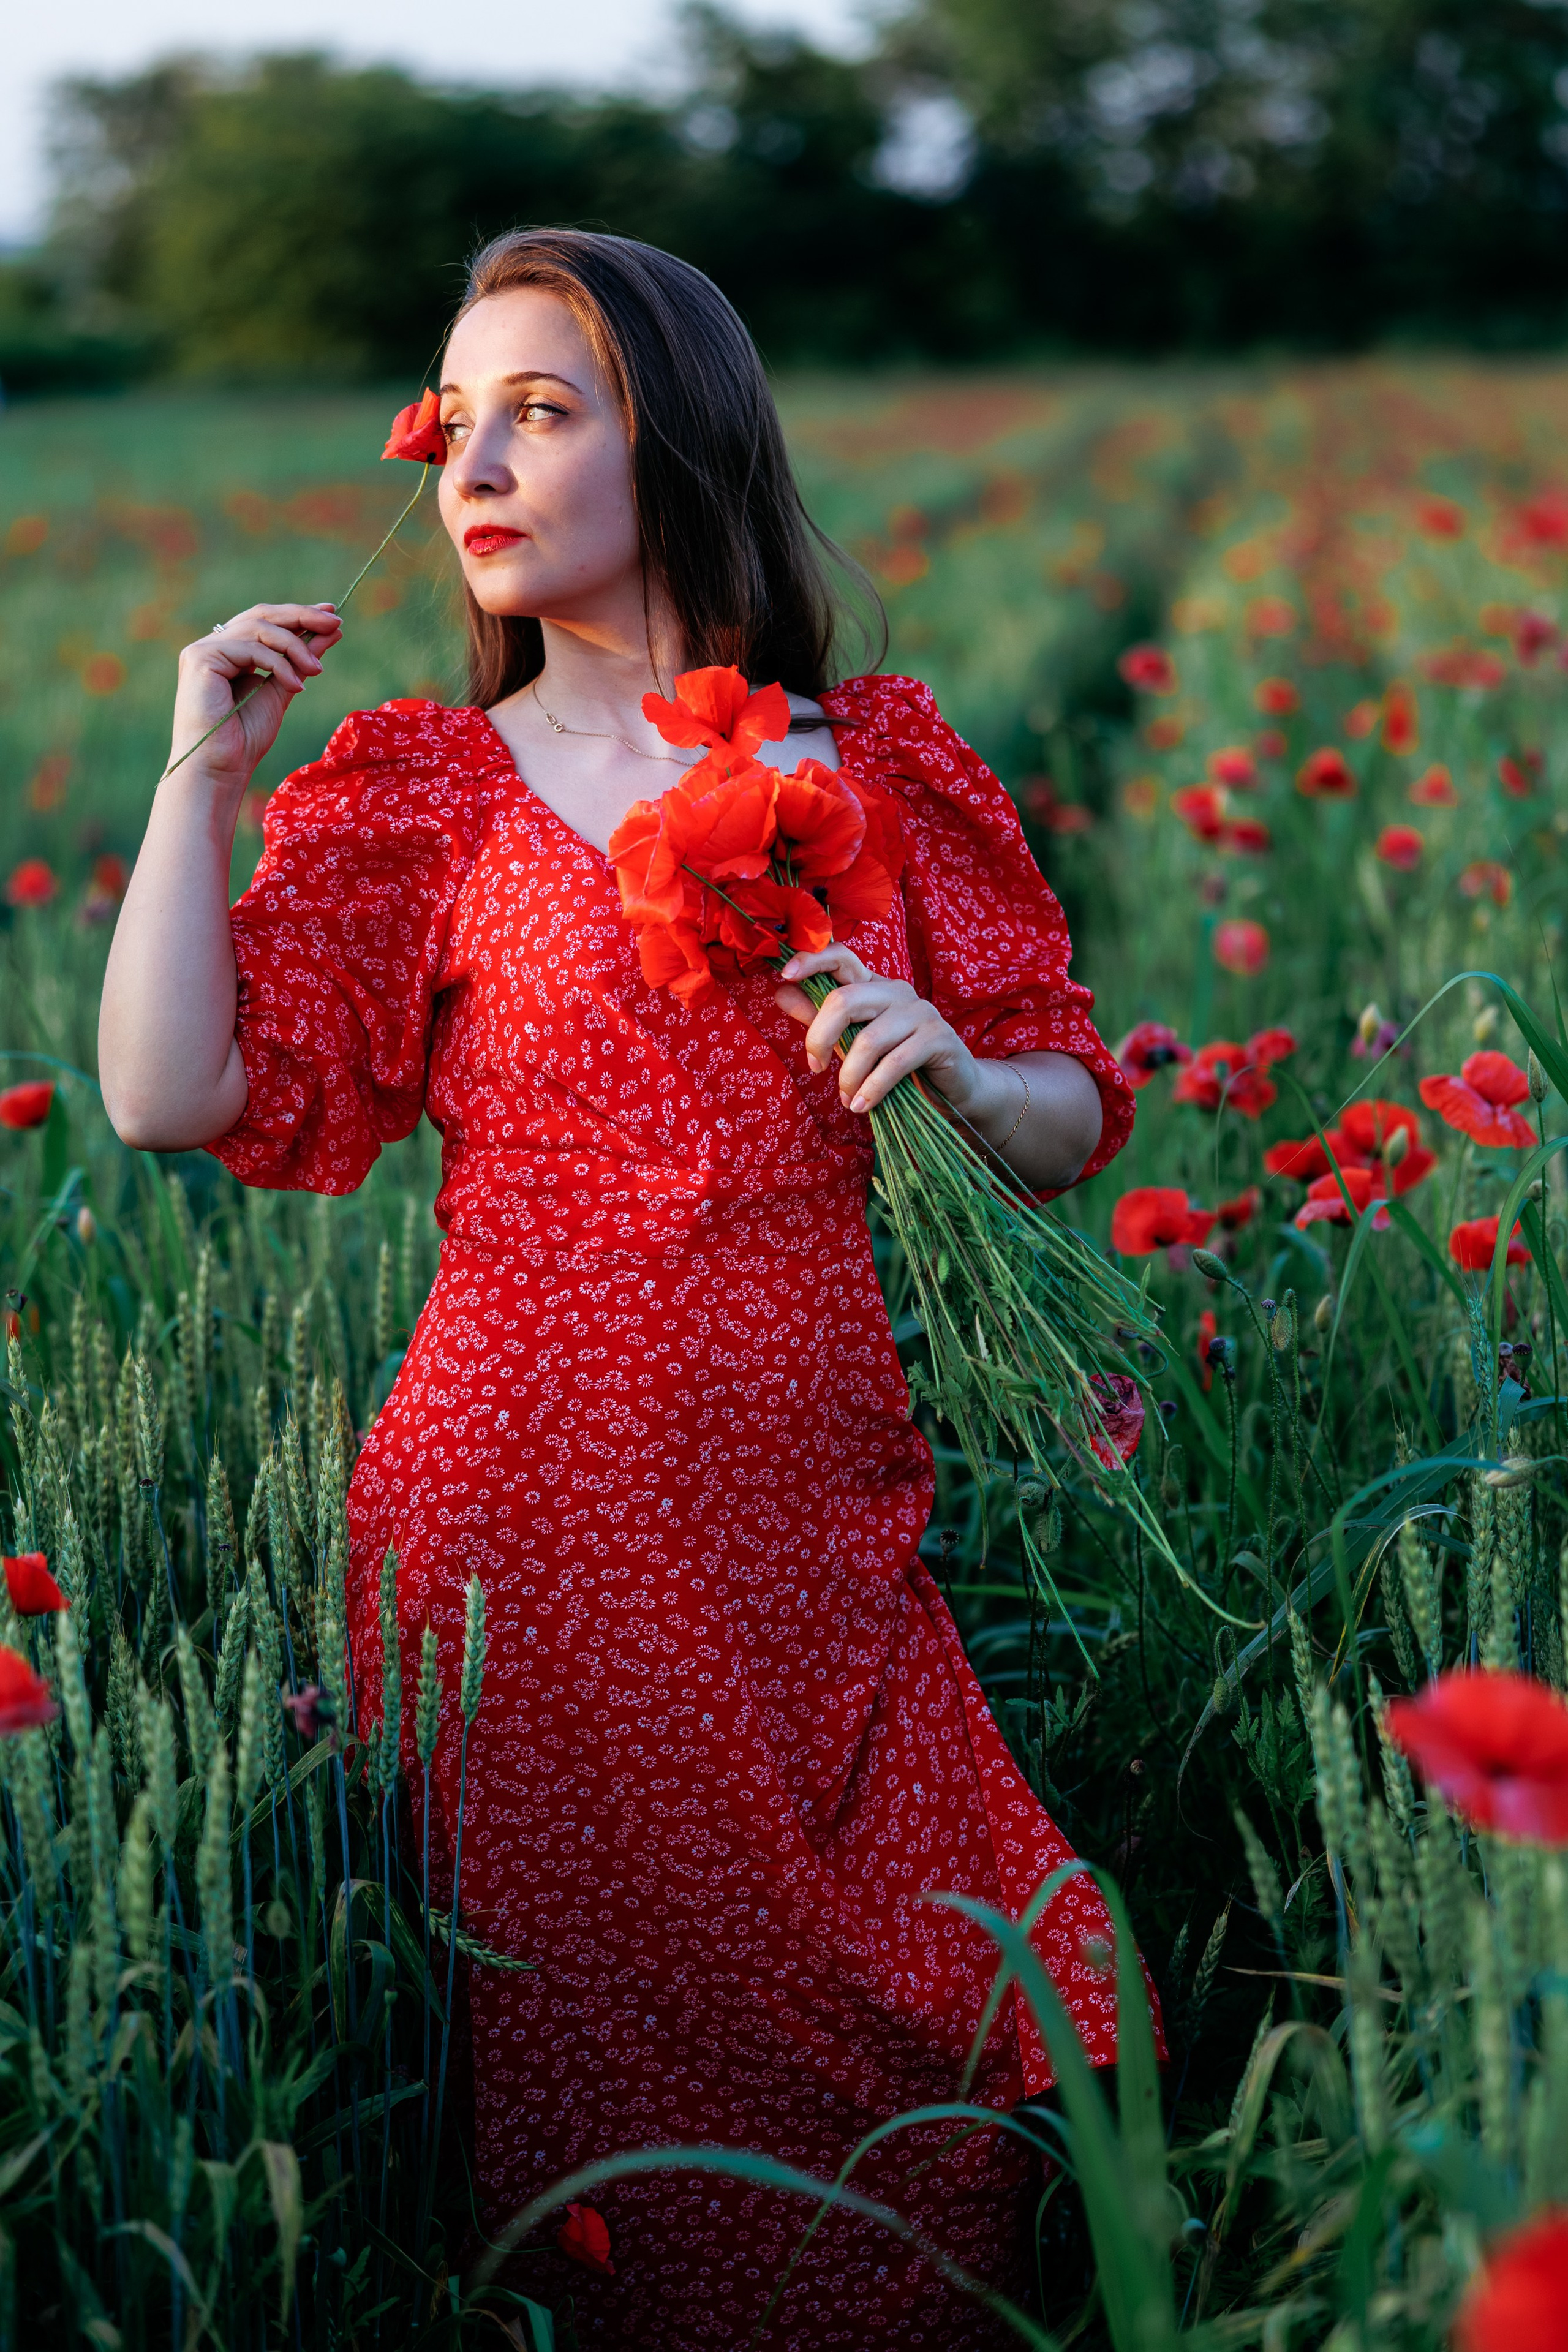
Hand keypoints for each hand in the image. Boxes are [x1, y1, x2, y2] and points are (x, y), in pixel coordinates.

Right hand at [169, 602, 342, 787]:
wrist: (220, 767)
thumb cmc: (247, 738)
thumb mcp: (285, 688)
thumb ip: (303, 660)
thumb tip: (332, 631)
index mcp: (230, 651)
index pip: (265, 622)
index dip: (298, 614)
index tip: (332, 616)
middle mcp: (213, 645)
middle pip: (261, 615)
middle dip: (301, 615)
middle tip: (335, 622)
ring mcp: (204, 650)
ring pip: (259, 628)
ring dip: (295, 646)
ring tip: (317, 670)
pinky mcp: (201, 658)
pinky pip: (250, 647)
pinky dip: (278, 663)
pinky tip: (296, 685)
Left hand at [774, 944, 979, 1115]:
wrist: (952, 1090)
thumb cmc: (897, 1066)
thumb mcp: (852, 1042)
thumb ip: (820, 1018)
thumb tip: (782, 992)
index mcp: (873, 986)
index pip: (841, 958)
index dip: (812, 960)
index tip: (785, 976)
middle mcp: (897, 991)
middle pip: (845, 1000)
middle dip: (820, 1037)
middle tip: (816, 1067)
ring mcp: (920, 1012)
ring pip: (868, 1039)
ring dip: (850, 1076)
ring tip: (847, 1100)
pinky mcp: (938, 1037)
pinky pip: (894, 1062)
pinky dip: (873, 1089)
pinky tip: (862, 1106)